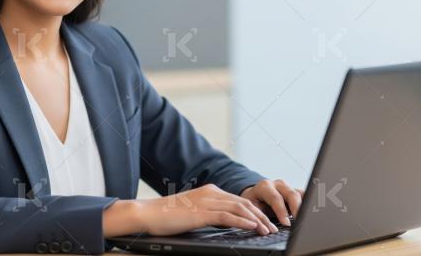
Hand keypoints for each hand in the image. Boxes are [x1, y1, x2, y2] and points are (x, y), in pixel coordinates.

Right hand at [134, 183, 278, 235]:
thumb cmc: (166, 216)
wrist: (147, 213)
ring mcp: (207, 201)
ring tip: (268, 229)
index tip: (265, 220)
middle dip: (261, 215)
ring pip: (240, 209)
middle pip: (243, 203)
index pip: (238, 200)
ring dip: (257, 220)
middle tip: (273, 227)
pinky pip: (228, 216)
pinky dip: (243, 221)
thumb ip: (208, 213)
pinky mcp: (202, 212)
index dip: (255, 210)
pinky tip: (253, 227)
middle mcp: (211, 193)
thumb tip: (222, 223)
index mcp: (209, 191)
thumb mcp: (192, 212)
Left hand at [239, 179, 303, 225]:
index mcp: (264, 187)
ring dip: (305, 206)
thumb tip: (270, 231)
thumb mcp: (251, 210)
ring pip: (301, 194)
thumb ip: (260, 218)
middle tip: (300, 222)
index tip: (286, 224)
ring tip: (308, 218)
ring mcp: (288, 187)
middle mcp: (278, 185)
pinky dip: (309, 204)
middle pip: (291, 194)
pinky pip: (305, 196)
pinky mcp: (296, 192)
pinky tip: (311, 213)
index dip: (281, 211)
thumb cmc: (252, 205)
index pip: (275, 198)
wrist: (254, 197)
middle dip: (297, 209)